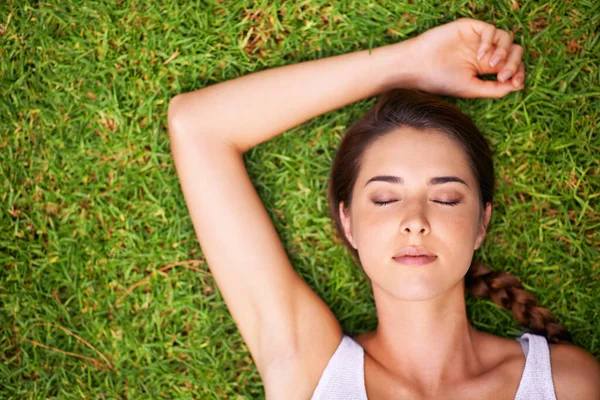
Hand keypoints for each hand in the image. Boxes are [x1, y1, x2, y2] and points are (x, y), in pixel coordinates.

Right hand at [400, 18, 525, 97]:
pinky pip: (491, 30)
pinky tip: (479, 55)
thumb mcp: (471, 89)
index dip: (519, 73)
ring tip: (492, 64)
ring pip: (506, 39)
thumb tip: (518, 87)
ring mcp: (478, 39)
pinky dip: (490, 42)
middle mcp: (485, 52)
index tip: (516, 84)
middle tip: (504, 75)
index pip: (512, 66)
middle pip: (513, 51)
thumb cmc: (440, 80)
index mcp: (485, 67)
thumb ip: (494, 89)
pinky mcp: (470, 28)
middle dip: (514, 64)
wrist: (418, 66)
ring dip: (504, 53)